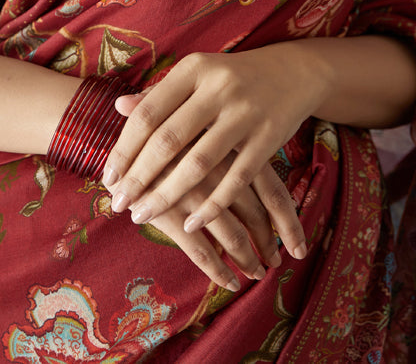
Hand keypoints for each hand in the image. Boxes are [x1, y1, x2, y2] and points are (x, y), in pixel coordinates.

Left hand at [104, 48, 323, 258]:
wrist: (293, 72)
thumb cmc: (231, 78)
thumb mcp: (196, 76)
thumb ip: (160, 94)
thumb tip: (117, 107)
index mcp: (194, 69)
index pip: (149, 113)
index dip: (125, 147)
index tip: (108, 176)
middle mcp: (218, 88)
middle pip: (169, 139)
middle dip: (139, 177)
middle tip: (118, 203)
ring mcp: (246, 113)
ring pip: (199, 164)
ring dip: (168, 195)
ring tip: (143, 215)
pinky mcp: (269, 137)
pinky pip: (236, 180)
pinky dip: (212, 206)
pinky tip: (191, 225)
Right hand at [132, 151, 284, 290]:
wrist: (118, 145)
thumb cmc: (165, 136)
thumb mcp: (202, 133)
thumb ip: (230, 155)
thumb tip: (264, 178)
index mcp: (230, 147)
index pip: (272, 189)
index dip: (287, 221)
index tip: (297, 245)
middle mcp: (217, 170)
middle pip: (256, 215)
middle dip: (268, 243)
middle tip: (275, 261)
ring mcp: (193, 194)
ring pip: (232, 237)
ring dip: (248, 260)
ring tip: (255, 274)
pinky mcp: (170, 214)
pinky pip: (202, 250)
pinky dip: (219, 270)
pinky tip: (229, 281)